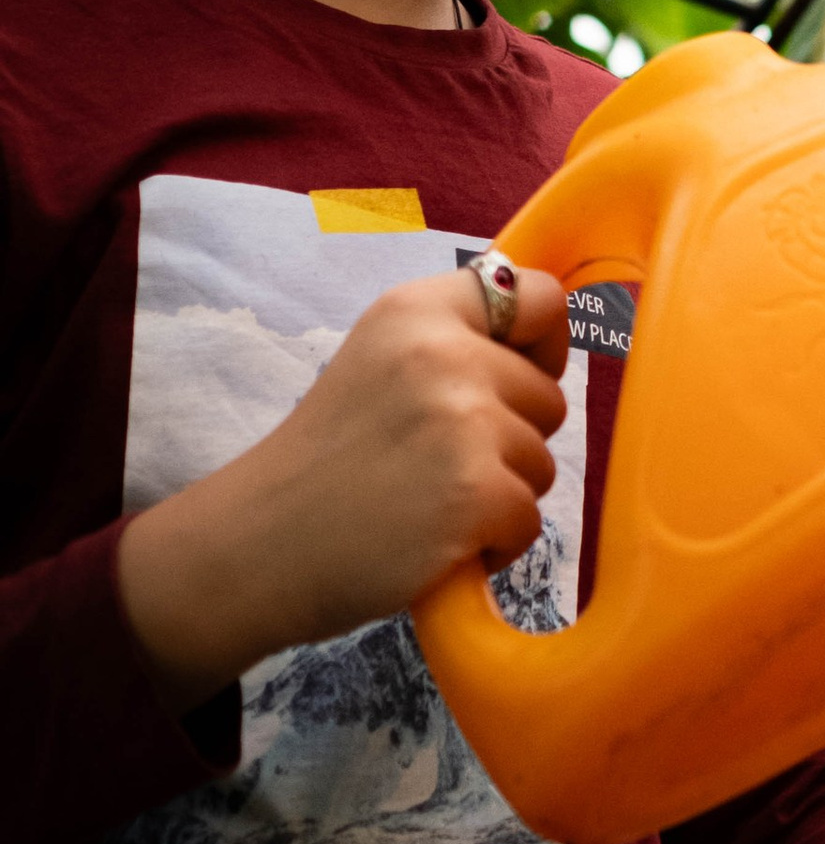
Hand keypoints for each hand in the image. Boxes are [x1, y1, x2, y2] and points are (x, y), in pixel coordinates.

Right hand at [117, 269, 570, 711]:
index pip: (542, 297)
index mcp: (417, 310)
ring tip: (424, 502)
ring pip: (541, 463)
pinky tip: (432, 542)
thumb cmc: (325, 463)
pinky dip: (492, 544)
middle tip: (431, 464)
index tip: (510, 380)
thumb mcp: (379, 363)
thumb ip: (454, 344)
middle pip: (549, 396)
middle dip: (508, 440)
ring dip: (498, 495)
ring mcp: (463, 423)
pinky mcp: (477, 493)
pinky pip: (529, 520)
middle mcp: (444, 353)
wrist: (257, 546)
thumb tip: (544, 352)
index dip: (541, 347)